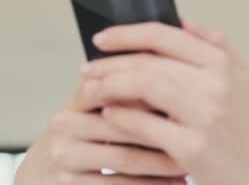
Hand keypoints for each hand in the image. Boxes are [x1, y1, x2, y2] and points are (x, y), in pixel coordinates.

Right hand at [14, 80, 186, 183]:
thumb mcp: (110, 109)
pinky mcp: (69, 182)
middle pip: (123, 121)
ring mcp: (65, 155)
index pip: (116, 86)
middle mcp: (66, 123)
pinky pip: (115, 184)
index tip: (187, 97)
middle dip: (164, 127)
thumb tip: (184, 75)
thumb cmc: (96, 136)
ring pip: (123, 156)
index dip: (153, 92)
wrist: (50, 174)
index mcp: (82, 96)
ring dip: (162, 161)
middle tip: (198, 131)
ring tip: (191, 161)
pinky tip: (175, 183)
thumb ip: (138, 91)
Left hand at [81, 20, 248, 184]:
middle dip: (109, 63)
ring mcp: (204, 115)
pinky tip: (109, 115)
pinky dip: (121, 118)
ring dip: (110, 86)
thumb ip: (215, 43)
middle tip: (87, 69)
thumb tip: (181, 20)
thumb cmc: (243, 127)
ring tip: (91, 90)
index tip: (103, 39)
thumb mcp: (241, 75)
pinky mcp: (192, 146)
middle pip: (149, 61)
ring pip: (144, 86)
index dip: (127, 33)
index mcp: (222, 63)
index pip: (165, 35)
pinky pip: (145, 125)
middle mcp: (215, 84)